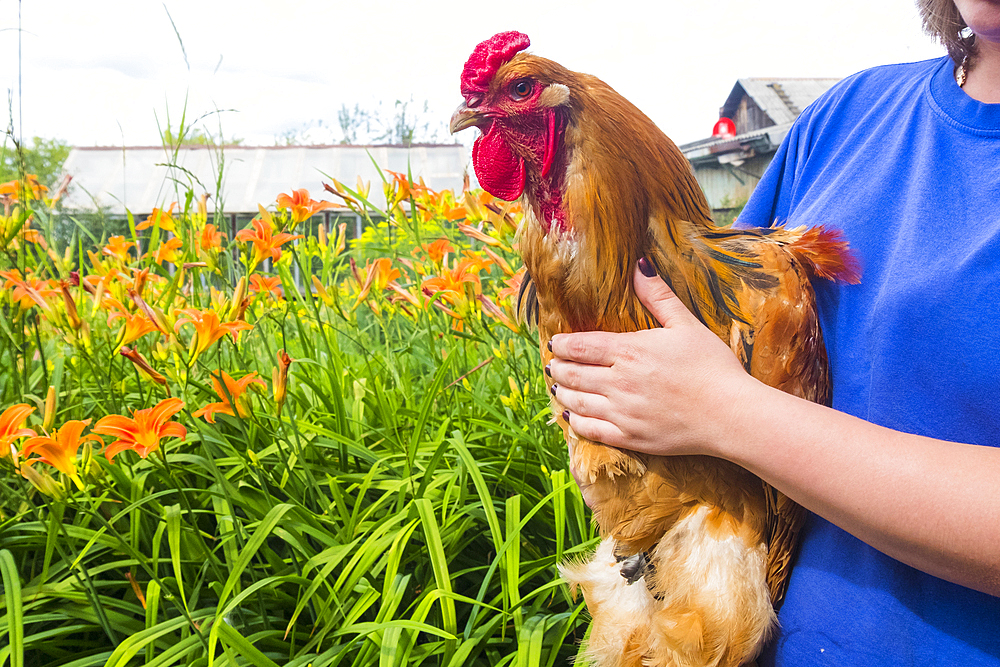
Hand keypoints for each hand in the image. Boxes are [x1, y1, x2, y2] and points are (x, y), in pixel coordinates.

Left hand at [549, 260, 753, 457]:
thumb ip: (658, 296)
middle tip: (553, 365)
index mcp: (630, 351)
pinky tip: (572, 416)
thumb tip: (638, 264)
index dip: (563, 344)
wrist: (731, 415)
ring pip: (577, 402)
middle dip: (559, 368)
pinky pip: (591, 431)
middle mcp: (619, 382)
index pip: (580, 346)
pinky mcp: (630, 437)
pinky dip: (576, 422)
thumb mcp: (686, 324)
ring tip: (558, 387)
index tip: (556, 343)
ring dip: (563, 392)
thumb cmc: (712, 367)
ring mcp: (622, 412)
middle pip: (573, 374)